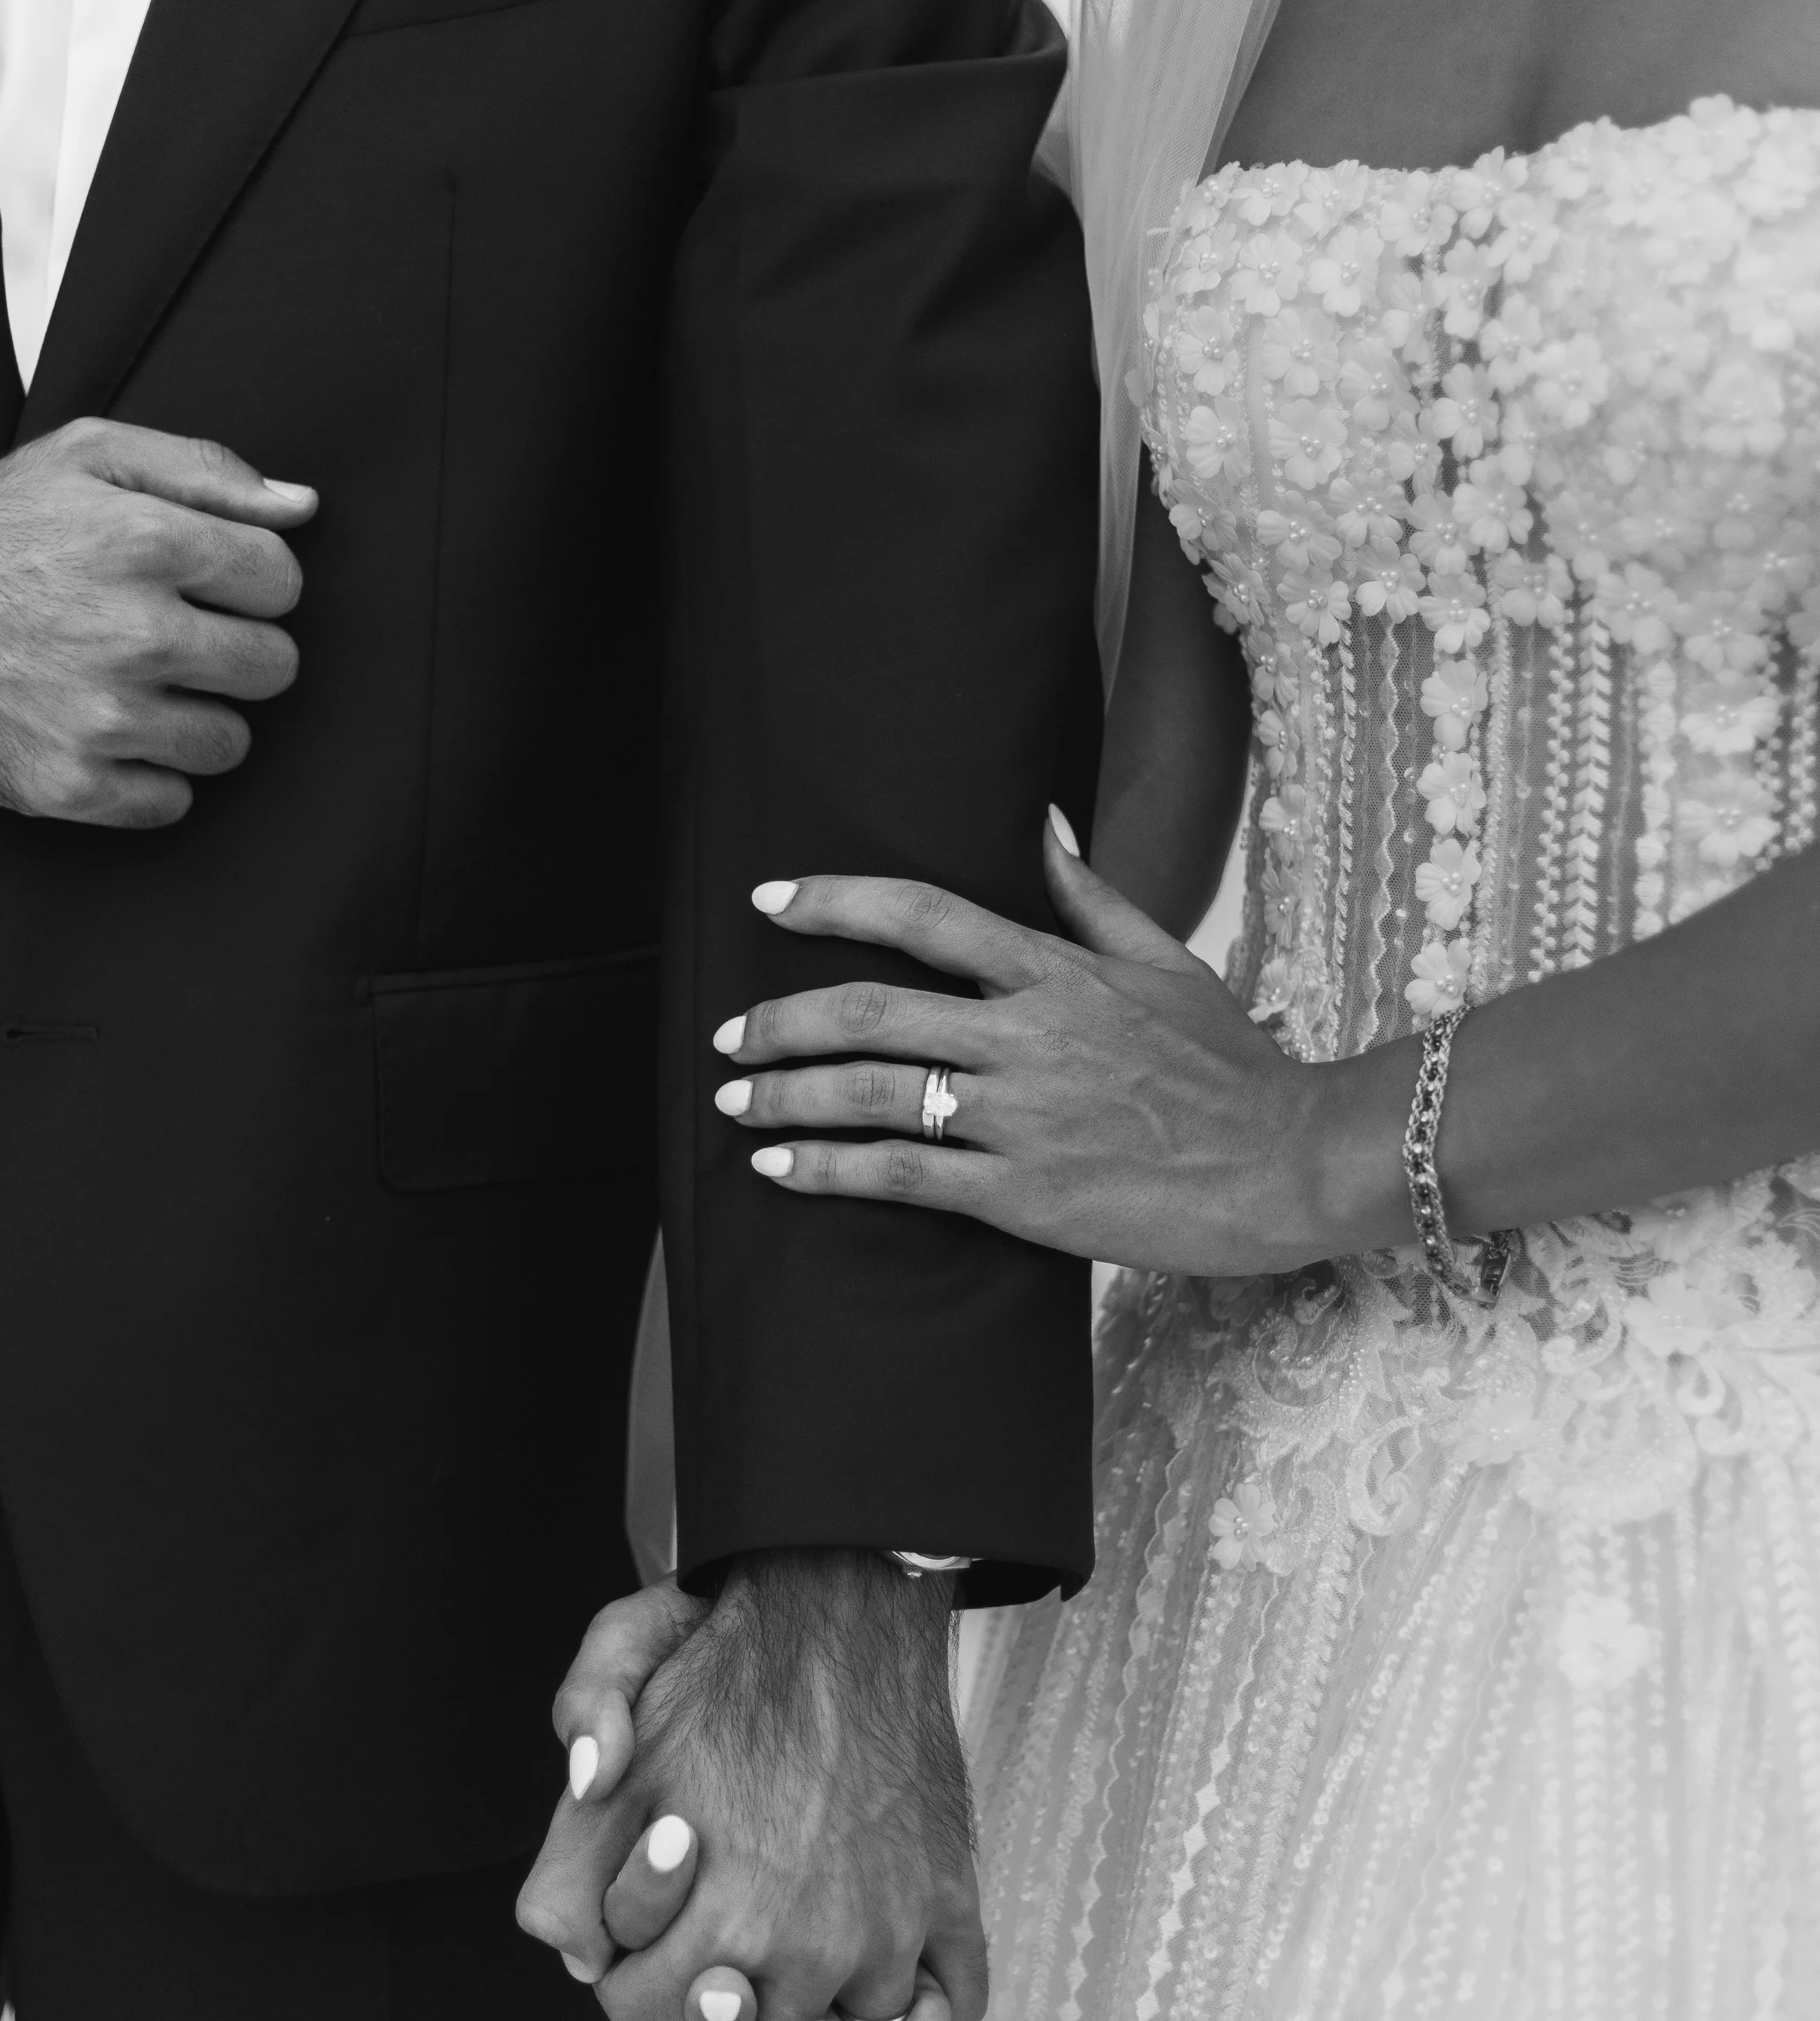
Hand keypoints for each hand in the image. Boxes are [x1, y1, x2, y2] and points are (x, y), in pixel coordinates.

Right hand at [0, 419, 315, 828]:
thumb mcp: (83, 458)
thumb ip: (202, 469)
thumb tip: (300, 506)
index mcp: (144, 541)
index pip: (282, 580)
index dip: (249, 581)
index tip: (208, 584)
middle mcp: (132, 632)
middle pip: (274, 667)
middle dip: (234, 652)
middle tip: (177, 640)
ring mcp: (101, 718)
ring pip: (229, 743)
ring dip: (194, 720)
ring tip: (135, 688)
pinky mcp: (69, 784)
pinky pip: (171, 802)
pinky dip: (145, 779)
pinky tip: (104, 737)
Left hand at [518, 1553, 984, 2020]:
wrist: (843, 1606)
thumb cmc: (718, 1664)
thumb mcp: (605, 1726)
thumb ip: (570, 1850)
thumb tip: (573, 1948)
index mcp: (720, 1922)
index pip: (644, 2019)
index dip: (631, 1981)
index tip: (647, 1942)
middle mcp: (811, 1949)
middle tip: (709, 1986)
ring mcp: (894, 1930)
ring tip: (797, 2005)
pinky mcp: (953, 1899)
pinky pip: (953, 2006)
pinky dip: (922, 2006)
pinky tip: (885, 1975)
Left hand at [708, 806, 1368, 1277]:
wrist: (1293, 1162)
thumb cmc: (1232, 1068)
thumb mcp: (1168, 962)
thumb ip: (1092, 897)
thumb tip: (1041, 825)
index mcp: (1058, 972)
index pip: (925, 913)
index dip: (835, 898)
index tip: (768, 898)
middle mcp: (1029, 1035)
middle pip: (874, 1009)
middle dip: (783, 1020)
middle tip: (727, 1034)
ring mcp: (1024, 1116)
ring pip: (875, 1093)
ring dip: (787, 1094)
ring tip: (732, 1099)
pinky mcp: (1026, 1195)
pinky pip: (904, 1177)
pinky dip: (830, 1170)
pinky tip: (778, 1168)